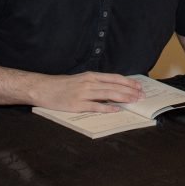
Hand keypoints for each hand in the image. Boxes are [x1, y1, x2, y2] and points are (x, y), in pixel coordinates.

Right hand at [29, 71, 143, 112]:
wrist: (43, 88)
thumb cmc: (62, 85)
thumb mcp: (81, 79)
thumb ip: (95, 83)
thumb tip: (112, 89)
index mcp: (91, 76)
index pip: (114, 78)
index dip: (128, 82)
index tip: (139, 86)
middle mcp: (89, 83)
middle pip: (114, 86)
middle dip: (130, 91)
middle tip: (141, 96)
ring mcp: (83, 93)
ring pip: (108, 94)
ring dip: (123, 98)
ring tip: (134, 101)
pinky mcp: (77, 104)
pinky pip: (95, 106)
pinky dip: (107, 108)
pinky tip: (116, 109)